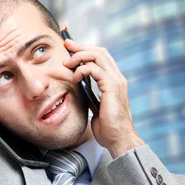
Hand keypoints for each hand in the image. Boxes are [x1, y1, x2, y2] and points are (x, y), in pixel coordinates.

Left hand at [62, 37, 144, 158]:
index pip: (101, 57)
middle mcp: (117, 78)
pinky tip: (74, 78)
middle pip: (99, 51)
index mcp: (114, 81)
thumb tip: (80, 88)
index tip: (70, 46)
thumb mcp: (96, 107)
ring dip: (79, 56)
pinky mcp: (112, 87)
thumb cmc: (108, 128)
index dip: (86, 49)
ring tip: (67, 64)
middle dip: (80, 46)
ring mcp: (116, 81)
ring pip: (97, 56)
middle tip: (65, 44)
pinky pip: (95, 69)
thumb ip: (91, 95)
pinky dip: (82, 70)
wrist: (118, 140)